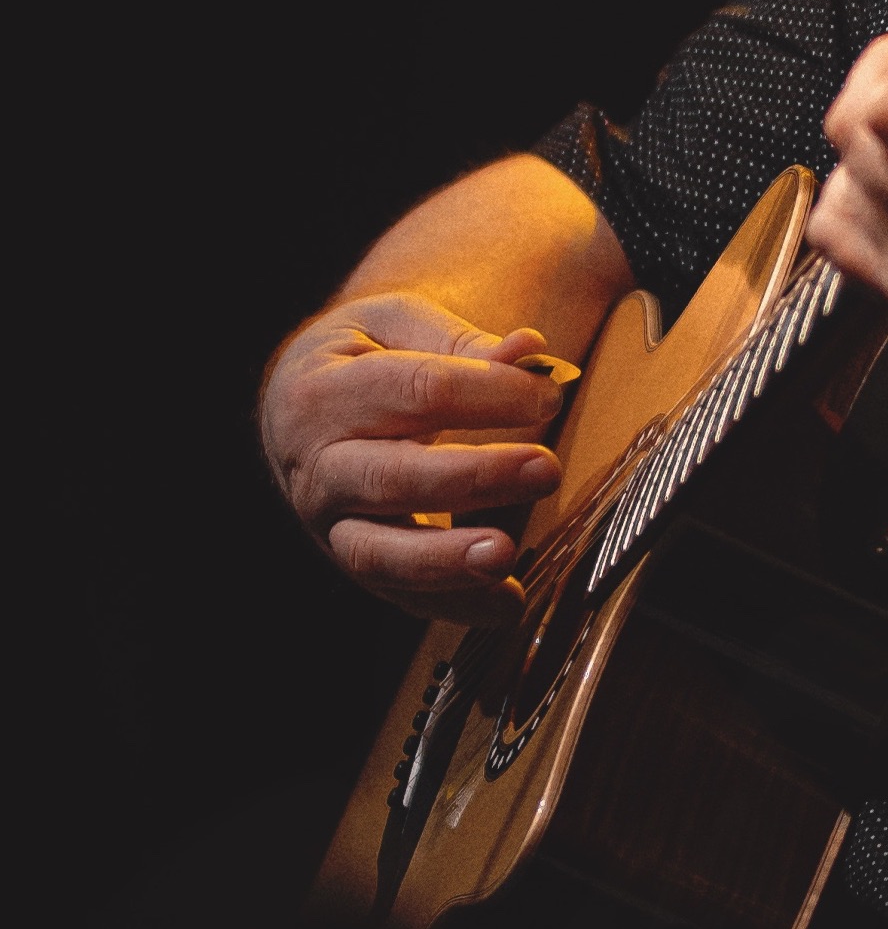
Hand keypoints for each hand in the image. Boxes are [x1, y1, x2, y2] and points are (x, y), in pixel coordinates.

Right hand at [262, 294, 567, 620]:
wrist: (297, 405)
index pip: (419, 391)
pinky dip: (451, 604)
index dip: (491, 394)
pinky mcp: (350, 558)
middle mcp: (315, 465)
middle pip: (395, 477)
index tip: (550, 394)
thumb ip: (462, 340)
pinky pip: (397, 592)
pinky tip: (506, 604)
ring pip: (379, 552)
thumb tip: (527, 350)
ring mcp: (327, 521)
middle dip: (474, 478)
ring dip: (446, 559)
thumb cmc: (362, 355)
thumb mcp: (397, 323)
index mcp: (324, 391)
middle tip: (545, 470)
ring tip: (505, 556)